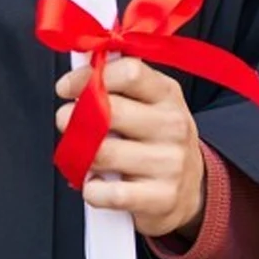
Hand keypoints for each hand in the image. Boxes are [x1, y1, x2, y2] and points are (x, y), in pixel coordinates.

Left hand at [54, 57, 205, 240]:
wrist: (193, 189)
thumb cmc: (158, 139)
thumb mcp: (150, 102)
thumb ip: (117, 82)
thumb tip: (80, 60)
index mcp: (167, 94)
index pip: (129, 72)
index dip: (88, 77)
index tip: (65, 88)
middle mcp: (173, 125)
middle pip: (109, 112)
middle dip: (73, 117)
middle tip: (65, 121)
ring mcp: (170, 163)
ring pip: (102, 152)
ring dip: (79, 155)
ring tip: (81, 156)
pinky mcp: (161, 197)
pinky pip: (108, 193)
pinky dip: (91, 190)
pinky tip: (95, 184)